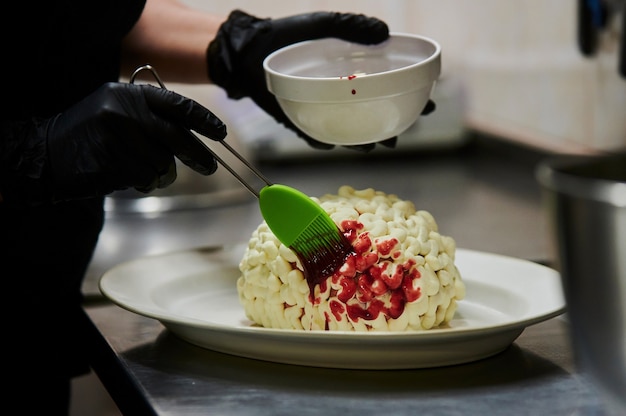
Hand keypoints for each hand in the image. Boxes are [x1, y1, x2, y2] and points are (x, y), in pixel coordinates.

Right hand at [43, 82, 225, 200]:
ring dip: (159, 173)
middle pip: (176, 137)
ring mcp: (118, 138)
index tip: (220, 133)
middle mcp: (125, 112)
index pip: (176, 104)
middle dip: (197, 155)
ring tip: (139, 168)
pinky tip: (125, 174)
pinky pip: (146, 179)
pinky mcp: (113, 164)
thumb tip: (194, 136)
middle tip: (209, 167)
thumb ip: (152, 116)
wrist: (47, 152)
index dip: (203, 120)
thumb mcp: (118, 109)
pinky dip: (143, 182)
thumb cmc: (91, 132)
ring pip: (163, 163)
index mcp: (129, 94)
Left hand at [208, 10, 408, 150]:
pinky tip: (334, 144)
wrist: (245, 52)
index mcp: (352, 70)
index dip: (412, 95)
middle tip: (401, 134)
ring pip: (351, 130)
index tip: (428, 105)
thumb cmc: (285, 35)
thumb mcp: (322, 25)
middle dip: (392, 126)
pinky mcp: (301, 120)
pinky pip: (317, 135)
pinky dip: (325, 141)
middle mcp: (341, 92)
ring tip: (376, 144)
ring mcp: (323, 108)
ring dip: (364, 141)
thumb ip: (351, 25)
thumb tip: (384, 32)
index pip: (389, 85)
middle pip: (375, 113)